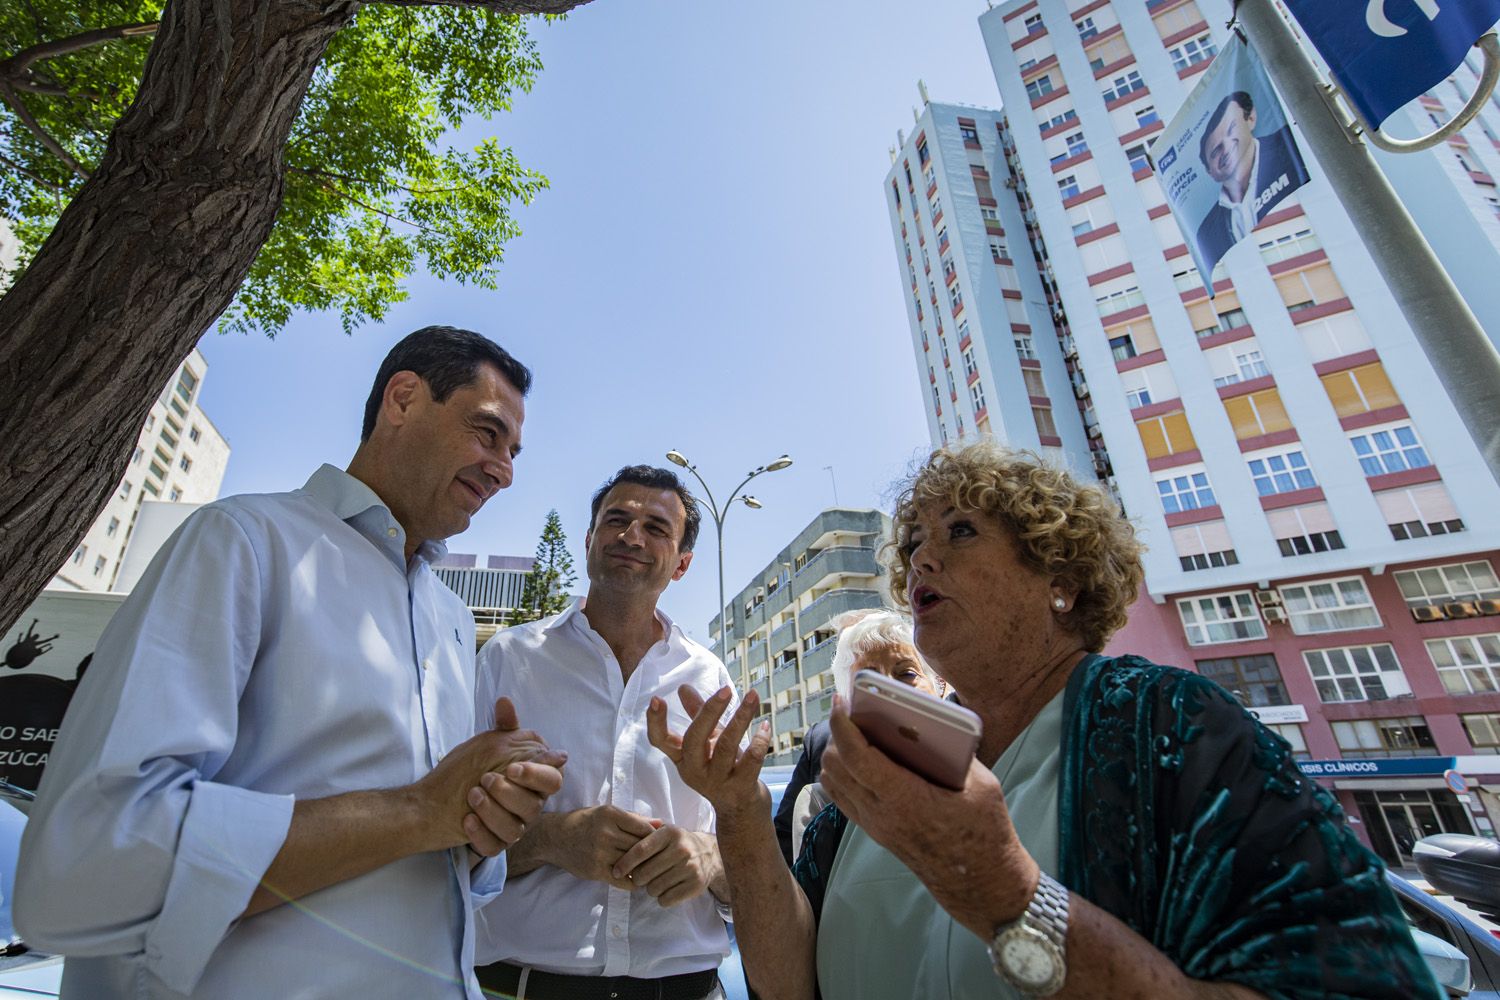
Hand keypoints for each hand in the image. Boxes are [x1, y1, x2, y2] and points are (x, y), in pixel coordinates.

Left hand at [414, 697, 565, 851]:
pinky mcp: (495, 844)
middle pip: (535, 806)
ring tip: (472, 796)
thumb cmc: (470, 768)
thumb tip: (505, 701)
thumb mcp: (488, 743)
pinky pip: (494, 846)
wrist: (436, 797)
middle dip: (509, 793)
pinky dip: (480, 834)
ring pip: (515, 829)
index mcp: (534, 780)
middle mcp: (529, 805)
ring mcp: (514, 827)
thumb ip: (503, 726)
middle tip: (485, 779)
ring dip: (492, 812)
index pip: (553, 779)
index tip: (512, 767)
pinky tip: (467, 820)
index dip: (536, 774)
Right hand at [544, 804, 660, 890]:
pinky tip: (637, 879)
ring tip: (652, 870)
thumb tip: (660, 823)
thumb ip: (633, 818)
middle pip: (639, 846)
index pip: (643, 828)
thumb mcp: (606, 812)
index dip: (655, 837)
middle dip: (652, 854)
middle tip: (662, 859)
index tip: (660, 843)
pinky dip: (633, 881)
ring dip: (644, 868)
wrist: (555, 838)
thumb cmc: (584, 822)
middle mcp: (605, 832)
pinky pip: (623, 879)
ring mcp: (600, 853)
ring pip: (632, 863)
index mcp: (610, 814)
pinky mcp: (595, 870)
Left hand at [613, 825, 724, 906]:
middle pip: (645, 873)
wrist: (709, 854)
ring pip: (654, 888)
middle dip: (638, 878)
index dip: (625, 863)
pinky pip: (666, 900)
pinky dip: (662, 898)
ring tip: (657, 880)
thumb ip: (643, 837)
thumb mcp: (664, 833)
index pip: (640, 850)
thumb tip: (618, 852)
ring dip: (650, 888)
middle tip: (641, 877)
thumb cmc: (677, 844)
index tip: (616, 872)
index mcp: (670, 834)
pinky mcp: (696, 885)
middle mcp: (681, 849)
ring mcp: (690, 867)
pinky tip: (667, 888)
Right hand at [646, 684, 770, 824]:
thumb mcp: (707, 741)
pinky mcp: (740, 787)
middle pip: (695, 739)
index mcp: (682, 757)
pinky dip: (760, 740)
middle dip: (709, 711)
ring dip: (741, 718)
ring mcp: (717, 781)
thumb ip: (696, 714)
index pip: (660, 741)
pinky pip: (751, 760)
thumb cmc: (722, 767)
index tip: (656, 699)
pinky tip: (766, 724)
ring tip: (752, 695)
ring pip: (726, 746)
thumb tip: (683, 687)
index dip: (655, 722)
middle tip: (726, 690)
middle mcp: (695, 771)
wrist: (741, 807)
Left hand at [820, 694, 1037, 939]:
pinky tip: (858, 761)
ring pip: (833, 782)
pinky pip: (841, 798)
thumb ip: (955, 750)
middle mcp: (882, 814)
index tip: (841, 700)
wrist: (981, 881)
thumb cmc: (985, 831)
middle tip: (853, 712)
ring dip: (837, 754)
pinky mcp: (875, 833)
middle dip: (838, 734)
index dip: (843, 724)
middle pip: (836, 766)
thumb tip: (931, 721)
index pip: (856, 756)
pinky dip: (841, 774)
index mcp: (906, 799)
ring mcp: (875, 826)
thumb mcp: (980, 783)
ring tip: (855, 733)